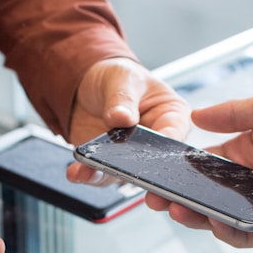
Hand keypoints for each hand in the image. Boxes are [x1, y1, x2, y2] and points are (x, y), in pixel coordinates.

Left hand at [66, 57, 189, 185]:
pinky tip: (78, 171)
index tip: (151, 149)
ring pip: (126, 174)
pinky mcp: (109, 163)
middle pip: (153, 163)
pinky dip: (88, 174)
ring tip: (90, 170)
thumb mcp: (122, 78)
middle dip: (137, 169)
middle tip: (121, 167)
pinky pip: (101, 174)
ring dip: (106, 173)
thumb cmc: (117, 78)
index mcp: (170, 116)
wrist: (86, 86)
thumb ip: (122, 98)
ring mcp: (131, 155)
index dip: (165, 146)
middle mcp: (154, 141)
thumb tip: (122, 117)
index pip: (174, 134)